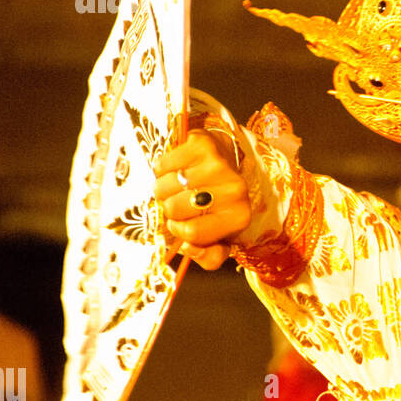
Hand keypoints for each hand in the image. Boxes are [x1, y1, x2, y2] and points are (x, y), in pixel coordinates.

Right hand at [155, 128, 250, 269]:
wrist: (227, 160)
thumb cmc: (217, 204)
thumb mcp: (218, 237)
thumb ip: (208, 257)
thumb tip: (188, 249)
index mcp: (239, 217)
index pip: (191, 233)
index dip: (178, 230)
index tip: (180, 223)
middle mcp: (235, 190)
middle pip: (174, 209)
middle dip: (169, 208)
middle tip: (178, 201)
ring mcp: (219, 165)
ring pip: (164, 187)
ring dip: (163, 188)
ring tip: (177, 186)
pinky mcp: (202, 144)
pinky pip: (162, 164)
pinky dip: (161, 169)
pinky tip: (176, 169)